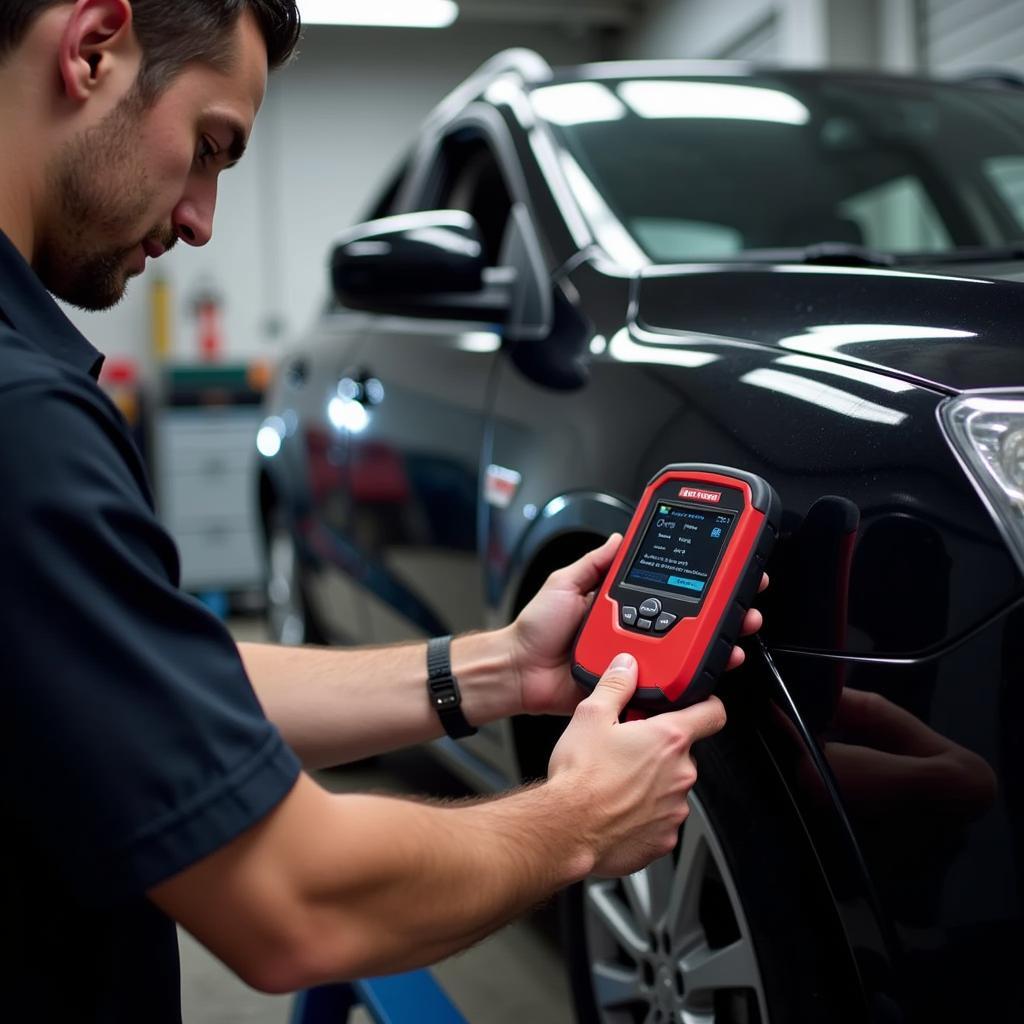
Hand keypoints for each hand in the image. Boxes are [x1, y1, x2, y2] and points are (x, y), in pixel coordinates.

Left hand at [511, 533, 766, 715]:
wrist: (519, 672)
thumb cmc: (536, 630)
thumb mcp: (564, 582)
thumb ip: (595, 562)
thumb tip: (621, 536)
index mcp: (620, 603)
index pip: (667, 586)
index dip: (695, 578)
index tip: (722, 566)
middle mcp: (634, 629)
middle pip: (687, 619)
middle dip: (721, 610)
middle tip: (745, 600)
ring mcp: (636, 656)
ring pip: (685, 650)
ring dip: (716, 641)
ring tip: (737, 629)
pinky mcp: (632, 684)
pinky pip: (666, 680)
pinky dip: (691, 674)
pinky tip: (709, 664)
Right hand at [547, 652, 725, 876]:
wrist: (566, 829)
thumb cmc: (579, 777)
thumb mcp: (591, 716)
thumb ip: (615, 685)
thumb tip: (626, 666)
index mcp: (668, 739)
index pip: (713, 713)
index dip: (706, 705)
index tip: (696, 705)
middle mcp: (680, 774)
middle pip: (684, 751)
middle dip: (660, 747)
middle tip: (629, 746)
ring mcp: (675, 809)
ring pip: (672, 785)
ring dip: (653, 780)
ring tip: (618, 779)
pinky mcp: (665, 837)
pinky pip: (662, 817)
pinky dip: (646, 812)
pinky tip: (618, 806)